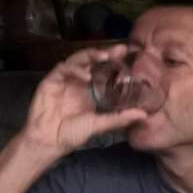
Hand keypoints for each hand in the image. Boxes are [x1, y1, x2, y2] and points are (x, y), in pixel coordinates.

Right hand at [18, 45, 147, 156]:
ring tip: (103, 57)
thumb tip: (143, 115)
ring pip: (77, 59)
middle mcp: (77, 80)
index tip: (127, 52)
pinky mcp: (50, 81)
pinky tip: (85, 75)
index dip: (113, 58)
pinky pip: (62, 69)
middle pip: (90, 59)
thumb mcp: (99, 125)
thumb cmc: (72, 133)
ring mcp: (63, 80)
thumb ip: (119, 118)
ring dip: (90, 56)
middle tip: (119, 49)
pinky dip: (74, 70)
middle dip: (104, 52)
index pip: (102, 68)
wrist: (49, 142)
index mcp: (89, 88)